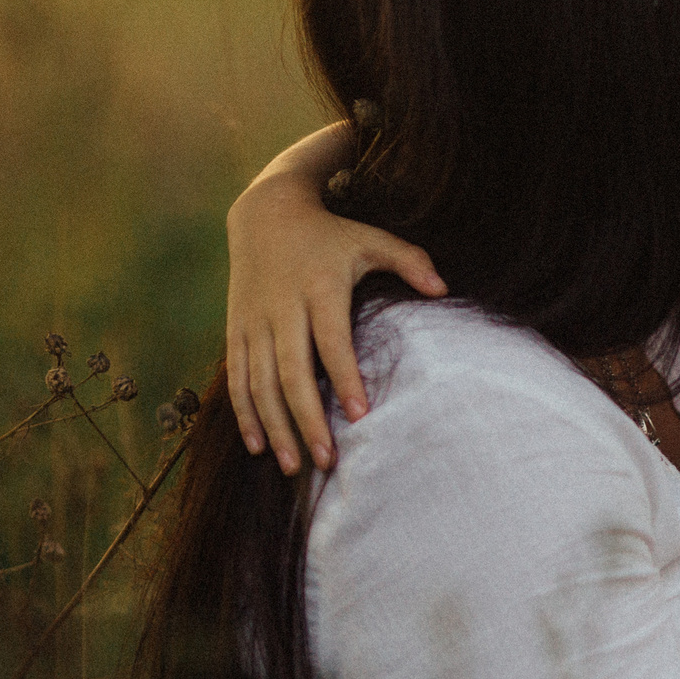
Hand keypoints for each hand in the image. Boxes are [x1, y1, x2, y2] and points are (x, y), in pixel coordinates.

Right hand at [225, 174, 443, 474]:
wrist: (265, 213)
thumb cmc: (330, 233)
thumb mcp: (371, 237)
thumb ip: (409, 260)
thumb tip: (444, 289)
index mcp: (319, 287)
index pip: (331, 341)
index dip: (345, 378)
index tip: (360, 416)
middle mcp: (282, 307)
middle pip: (291, 372)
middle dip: (307, 419)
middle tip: (326, 459)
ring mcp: (254, 321)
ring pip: (258, 382)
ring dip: (274, 426)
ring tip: (294, 465)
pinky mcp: (235, 328)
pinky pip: (236, 377)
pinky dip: (244, 413)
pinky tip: (257, 445)